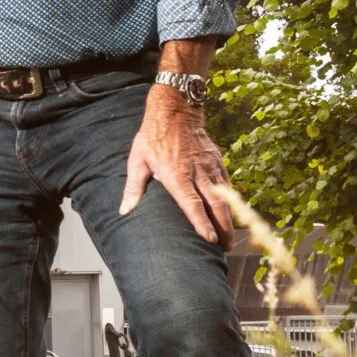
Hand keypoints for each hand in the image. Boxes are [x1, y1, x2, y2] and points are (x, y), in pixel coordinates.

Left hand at [120, 85, 233, 244]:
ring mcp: (209, 166)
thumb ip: (134, 187)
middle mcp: (196, 172)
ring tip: (230, 237)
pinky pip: (226, 183)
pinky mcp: (216, 161)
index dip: (202, 222)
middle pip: (214, 204)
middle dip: (223, 227)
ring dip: (229, 217)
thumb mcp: (138, 159)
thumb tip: (125, 210)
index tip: (210, 239)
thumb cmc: (153, 136)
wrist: (175, 109)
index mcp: (176, 175)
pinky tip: (231, 212)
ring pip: (225, 195)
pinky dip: (230, 199)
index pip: (192, 203)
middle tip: (225, 247)